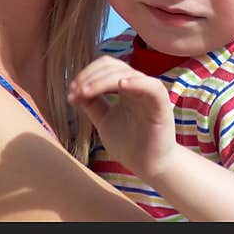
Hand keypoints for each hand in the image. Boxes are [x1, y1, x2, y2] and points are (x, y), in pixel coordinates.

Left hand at [68, 56, 175, 178]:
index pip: (105, 67)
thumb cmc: (129, 143)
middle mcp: (137, 85)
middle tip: (75, 93)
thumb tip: (75, 91)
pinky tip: (120, 86)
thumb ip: (92, 104)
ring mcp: (149, 93)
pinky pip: (151, 86)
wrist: (148, 166)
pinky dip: (136, 82)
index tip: (71, 92)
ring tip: (85, 93)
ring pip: (126, 73)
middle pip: (112, 66)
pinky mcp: (161, 105)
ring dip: (101, 81)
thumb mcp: (103, 120)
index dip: (86, 74)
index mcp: (125, 87)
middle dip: (89, 76)